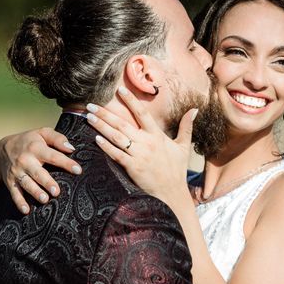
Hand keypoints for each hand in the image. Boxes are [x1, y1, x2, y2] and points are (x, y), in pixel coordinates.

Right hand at [0, 127, 80, 213]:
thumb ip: (57, 138)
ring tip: (44, 199)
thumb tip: (71, 149)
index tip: (78, 170)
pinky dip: (19, 202)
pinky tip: (26, 211)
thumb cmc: (30, 141)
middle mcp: (25, 161)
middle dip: (47, 182)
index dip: (66, 163)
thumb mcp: (42, 133)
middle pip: (37, 173)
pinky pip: (14, 193)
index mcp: (36, 148)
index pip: (53, 156)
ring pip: (26, 184)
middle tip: (56, 191)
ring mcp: (17, 172)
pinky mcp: (10, 182)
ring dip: (35, 192)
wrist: (3, 149)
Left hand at [86, 86, 196, 205]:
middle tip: (90, 105)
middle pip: (123, 124)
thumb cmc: (177, 170)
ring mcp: (139, 155)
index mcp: (157, 135)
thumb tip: (194, 110)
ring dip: (101, 126)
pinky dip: (106, 146)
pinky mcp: (132, 167)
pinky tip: (96, 138)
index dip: (131, 101)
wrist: (172, 193)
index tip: (119, 90)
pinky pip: (116, 154)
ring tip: (89, 117)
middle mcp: (147, 143)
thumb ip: (186, 127)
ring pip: (116, 137)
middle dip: (105, 113)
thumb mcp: (183, 147)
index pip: (142, 113)